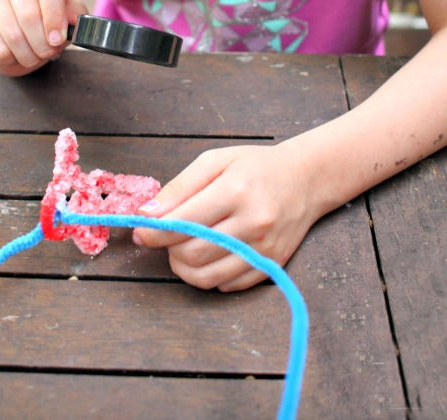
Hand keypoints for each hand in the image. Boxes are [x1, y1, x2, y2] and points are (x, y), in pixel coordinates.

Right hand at [0, 0, 87, 75]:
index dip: (55, 14)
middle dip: (42, 43)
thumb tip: (73, 21)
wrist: (23, 20)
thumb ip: (75, 15)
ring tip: (35, 56)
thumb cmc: (50, 18)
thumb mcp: (69, 15)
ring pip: (12, 34)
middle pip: (29, 14)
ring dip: (29, 54)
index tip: (58, 39)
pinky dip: (11, 59)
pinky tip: (16, 54)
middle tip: (49, 53)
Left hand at [134, 141, 317, 291]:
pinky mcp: (272, 266)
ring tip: (182, 248)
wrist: (306, 179)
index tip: (140, 233)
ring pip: (207, 277)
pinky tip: (208, 256)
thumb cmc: (254, 166)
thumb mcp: (214, 161)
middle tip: (165, 237)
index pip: (183, 223)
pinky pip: (228, 286)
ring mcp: (265, 248)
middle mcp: (253, 223)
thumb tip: (147, 215)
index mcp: (236, 190)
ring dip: (184, 268)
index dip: (154, 233)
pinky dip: (208, 276)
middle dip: (168, 250)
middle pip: (192, 254)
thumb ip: (179, 187)